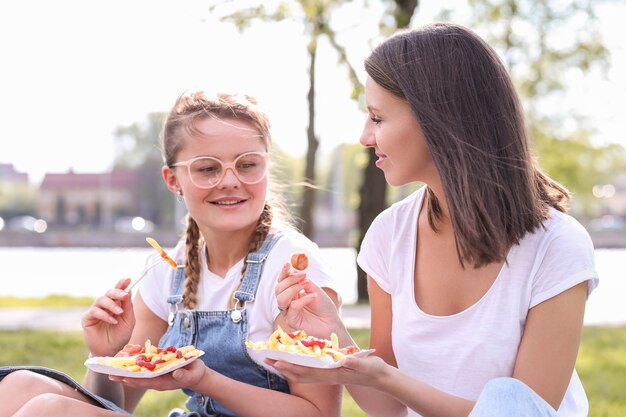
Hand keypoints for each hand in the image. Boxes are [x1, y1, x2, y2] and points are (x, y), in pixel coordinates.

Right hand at [81, 278, 135, 356]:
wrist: (111, 350)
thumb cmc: (120, 336)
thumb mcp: (128, 321)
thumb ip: (128, 306)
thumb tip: (128, 290)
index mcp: (116, 304)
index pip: (118, 291)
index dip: (121, 284)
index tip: (128, 279)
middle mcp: (105, 306)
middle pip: (109, 292)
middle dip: (117, 292)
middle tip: (124, 295)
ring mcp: (95, 311)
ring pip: (101, 299)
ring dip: (111, 304)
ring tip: (119, 312)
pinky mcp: (87, 318)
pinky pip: (94, 311)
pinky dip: (104, 315)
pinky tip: (112, 321)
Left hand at [109, 359, 209, 391]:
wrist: (196, 372)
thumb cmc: (194, 373)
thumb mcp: (193, 374)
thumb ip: (185, 375)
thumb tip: (176, 374)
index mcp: (164, 382)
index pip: (146, 382)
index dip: (134, 380)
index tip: (123, 378)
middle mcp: (157, 380)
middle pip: (137, 380)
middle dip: (124, 377)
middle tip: (110, 375)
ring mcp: (156, 375)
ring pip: (138, 374)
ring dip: (126, 372)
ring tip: (112, 369)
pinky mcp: (157, 368)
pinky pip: (143, 368)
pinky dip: (134, 364)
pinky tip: (125, 360)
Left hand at [268, 354, 389, 387]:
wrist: (379, 378)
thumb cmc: (373, 370)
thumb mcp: (366, 364)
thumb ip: (355, 363)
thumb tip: (344, 360)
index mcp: (333, 373)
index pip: (308, 371)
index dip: (292, 366)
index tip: (278, 361)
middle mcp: (327, 375)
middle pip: (300, 373)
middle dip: (283, 366)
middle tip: (267, 358)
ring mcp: (328, 374)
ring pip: (303, 373)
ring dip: (288, 367)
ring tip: (274, 360)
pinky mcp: (330, 371)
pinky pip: (310, 370)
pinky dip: (298, 366)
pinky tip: (293, 360)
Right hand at [275, 263, 343, 338]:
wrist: (332, 322)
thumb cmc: (324, 306)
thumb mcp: (314, 289)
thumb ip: (303, 280)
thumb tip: (293, 269)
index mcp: (291, 293)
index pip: (282, 281)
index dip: (283, 272)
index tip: (287, 264)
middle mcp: (287, 302)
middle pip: (278, 288)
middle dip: (290, 279)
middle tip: (303, 275)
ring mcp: (288, 312)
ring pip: (281, 298)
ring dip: (293, 288)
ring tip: (307, 285)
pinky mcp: (292, 321)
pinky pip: (293, 307)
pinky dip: (303, 300)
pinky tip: (313, 297)